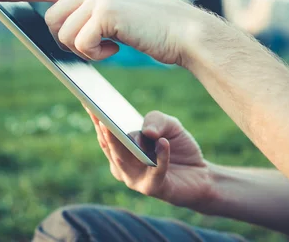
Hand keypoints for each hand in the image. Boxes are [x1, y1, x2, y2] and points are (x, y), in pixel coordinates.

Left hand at [0, 0, 209, 64]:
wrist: (184, 32)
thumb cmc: (152, 29)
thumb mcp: (117, 14)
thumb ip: (88, 12)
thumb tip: (56, 28)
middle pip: (51, 20)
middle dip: (67, 41)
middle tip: (98, 45)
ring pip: (62, 34)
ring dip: (84, 50)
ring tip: (112, 45)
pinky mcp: (105, 11)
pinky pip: (79, 43)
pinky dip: (96, 54)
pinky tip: (117, 47)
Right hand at [86, 108, 213, 209]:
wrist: (201, 175)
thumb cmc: (179, 147)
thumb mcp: (170, 125)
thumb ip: (157, 120)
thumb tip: (147, 132)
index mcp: (122, 148)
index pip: (105, 132)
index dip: (96, 117)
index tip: (87, 100)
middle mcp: (123, 165)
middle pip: (109, 146)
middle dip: (102, 129)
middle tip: (96, 112)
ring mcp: (135, 179)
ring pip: (123, 160)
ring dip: (119, 144)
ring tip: (117, 128)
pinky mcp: (153, 188)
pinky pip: (155, 171)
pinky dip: (159, 157)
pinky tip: (162, 142)